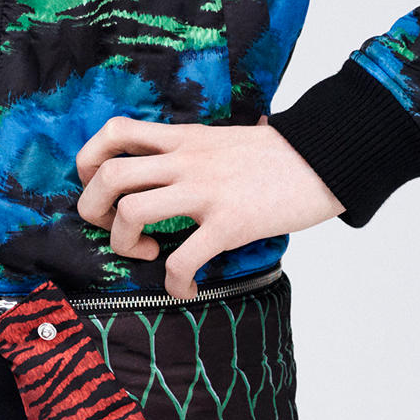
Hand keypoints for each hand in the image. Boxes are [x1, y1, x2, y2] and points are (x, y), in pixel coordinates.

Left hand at [72, 117, 342, 300]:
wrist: (330, 156)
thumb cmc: (281, 156)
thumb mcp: (226, 139)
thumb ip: (194, 150)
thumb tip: (177, 162)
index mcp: (184, 138)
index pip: (115, 131)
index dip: (90, 163)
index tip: (102, 189)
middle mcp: (187, 160)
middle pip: (108, 176)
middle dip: (95, 212)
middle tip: (118, 229)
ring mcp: (206, 191)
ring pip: (132, 212)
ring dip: (126, 245)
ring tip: (150, 254)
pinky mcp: (230, 222)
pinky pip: (182, 258)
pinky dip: (174, 282)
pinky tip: (186, 288)